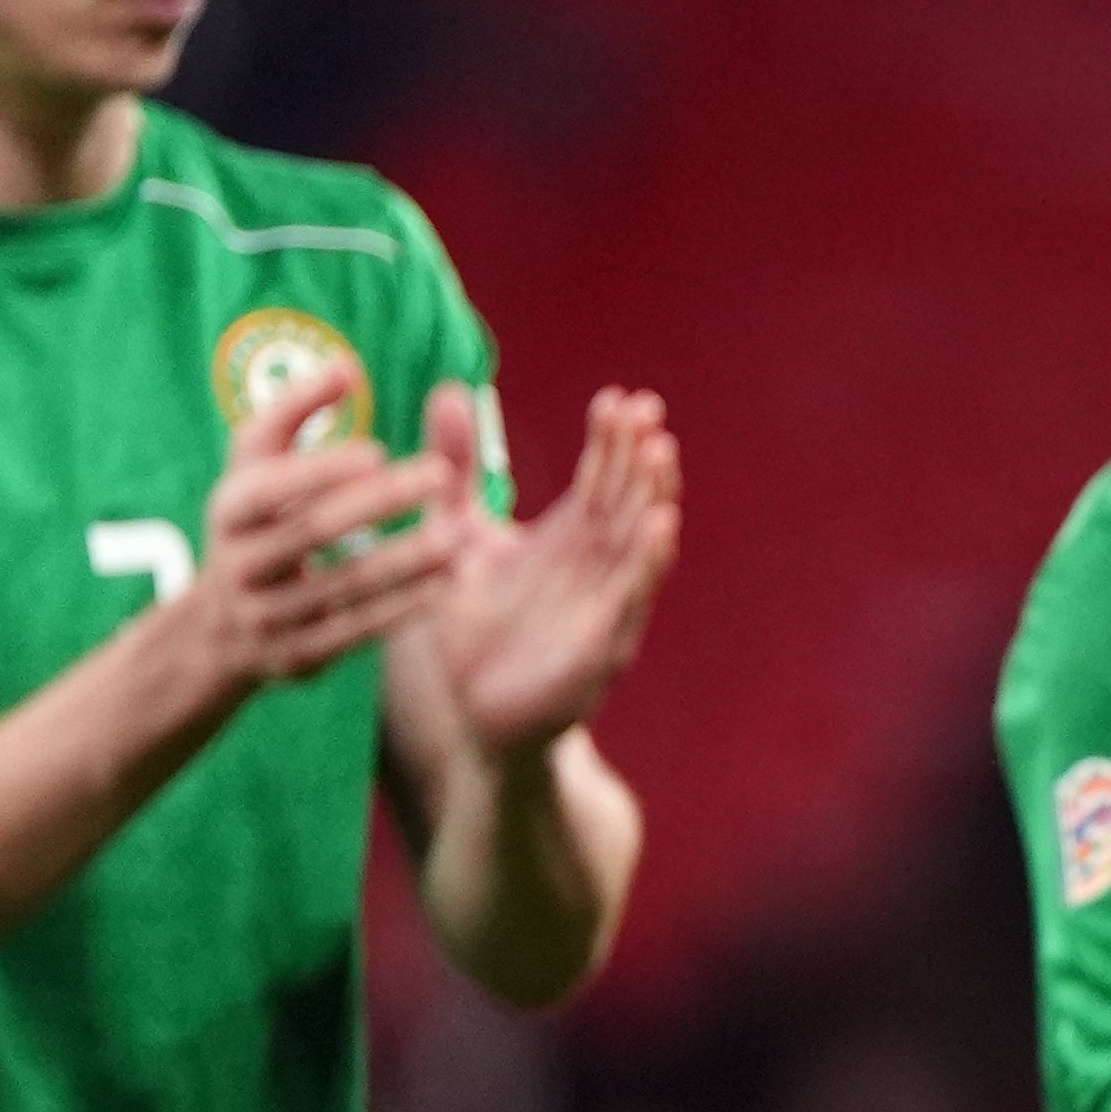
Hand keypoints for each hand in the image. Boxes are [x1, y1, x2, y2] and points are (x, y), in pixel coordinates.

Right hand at [182, 352, 463, 696]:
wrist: (217, 631)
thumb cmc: (254, 520)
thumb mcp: (255, 464)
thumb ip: (297, 410)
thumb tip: (348, 365)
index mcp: (230, 510)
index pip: (273, 487)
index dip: (321, 469)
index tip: (378, 450)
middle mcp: (241, 564)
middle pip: (313, 531)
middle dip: (378, 503)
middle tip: (440, 476)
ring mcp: (267, 616)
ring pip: (341, 588)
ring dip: (404, 563)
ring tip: (458, 537)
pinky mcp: (298, 657)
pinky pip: (355, 631)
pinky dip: (402, 608)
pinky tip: (446, 585)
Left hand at [410, 382, 685, 758]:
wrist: (475, 722)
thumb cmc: (474, 632)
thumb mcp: (458, 537)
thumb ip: (457, 471)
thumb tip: (448, 390)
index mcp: (569, 542)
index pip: (599, 481)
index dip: (611, 441)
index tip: (617, 396)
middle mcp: (596, 571)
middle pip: (625, 503)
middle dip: (638, 457)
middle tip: (647, 407)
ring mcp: (605, 610)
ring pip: (637, 547)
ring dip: (653, 499)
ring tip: (662, 452)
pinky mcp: (598, 651)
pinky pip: (628, 602)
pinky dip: (645, 564)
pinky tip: (660, 526)